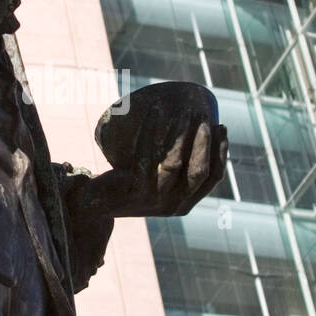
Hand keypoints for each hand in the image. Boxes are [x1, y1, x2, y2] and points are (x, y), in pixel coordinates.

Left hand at [71, 83, 227, 220]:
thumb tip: (195, 127)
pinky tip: (155, 112)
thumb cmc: (128, 185)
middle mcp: (173, 206)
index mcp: (184, 204)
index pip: (212, 178)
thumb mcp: (157, 181)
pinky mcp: (134, 190)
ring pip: (175, 163)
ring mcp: (153, 200)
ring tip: (182, 110)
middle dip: (205, 141)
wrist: (94, 203)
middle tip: (203, 114)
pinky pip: (148, 157)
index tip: (221, 126)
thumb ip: (175, 166)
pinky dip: (153, 131)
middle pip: (199, 171)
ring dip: (181, 133)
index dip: (220, 152)